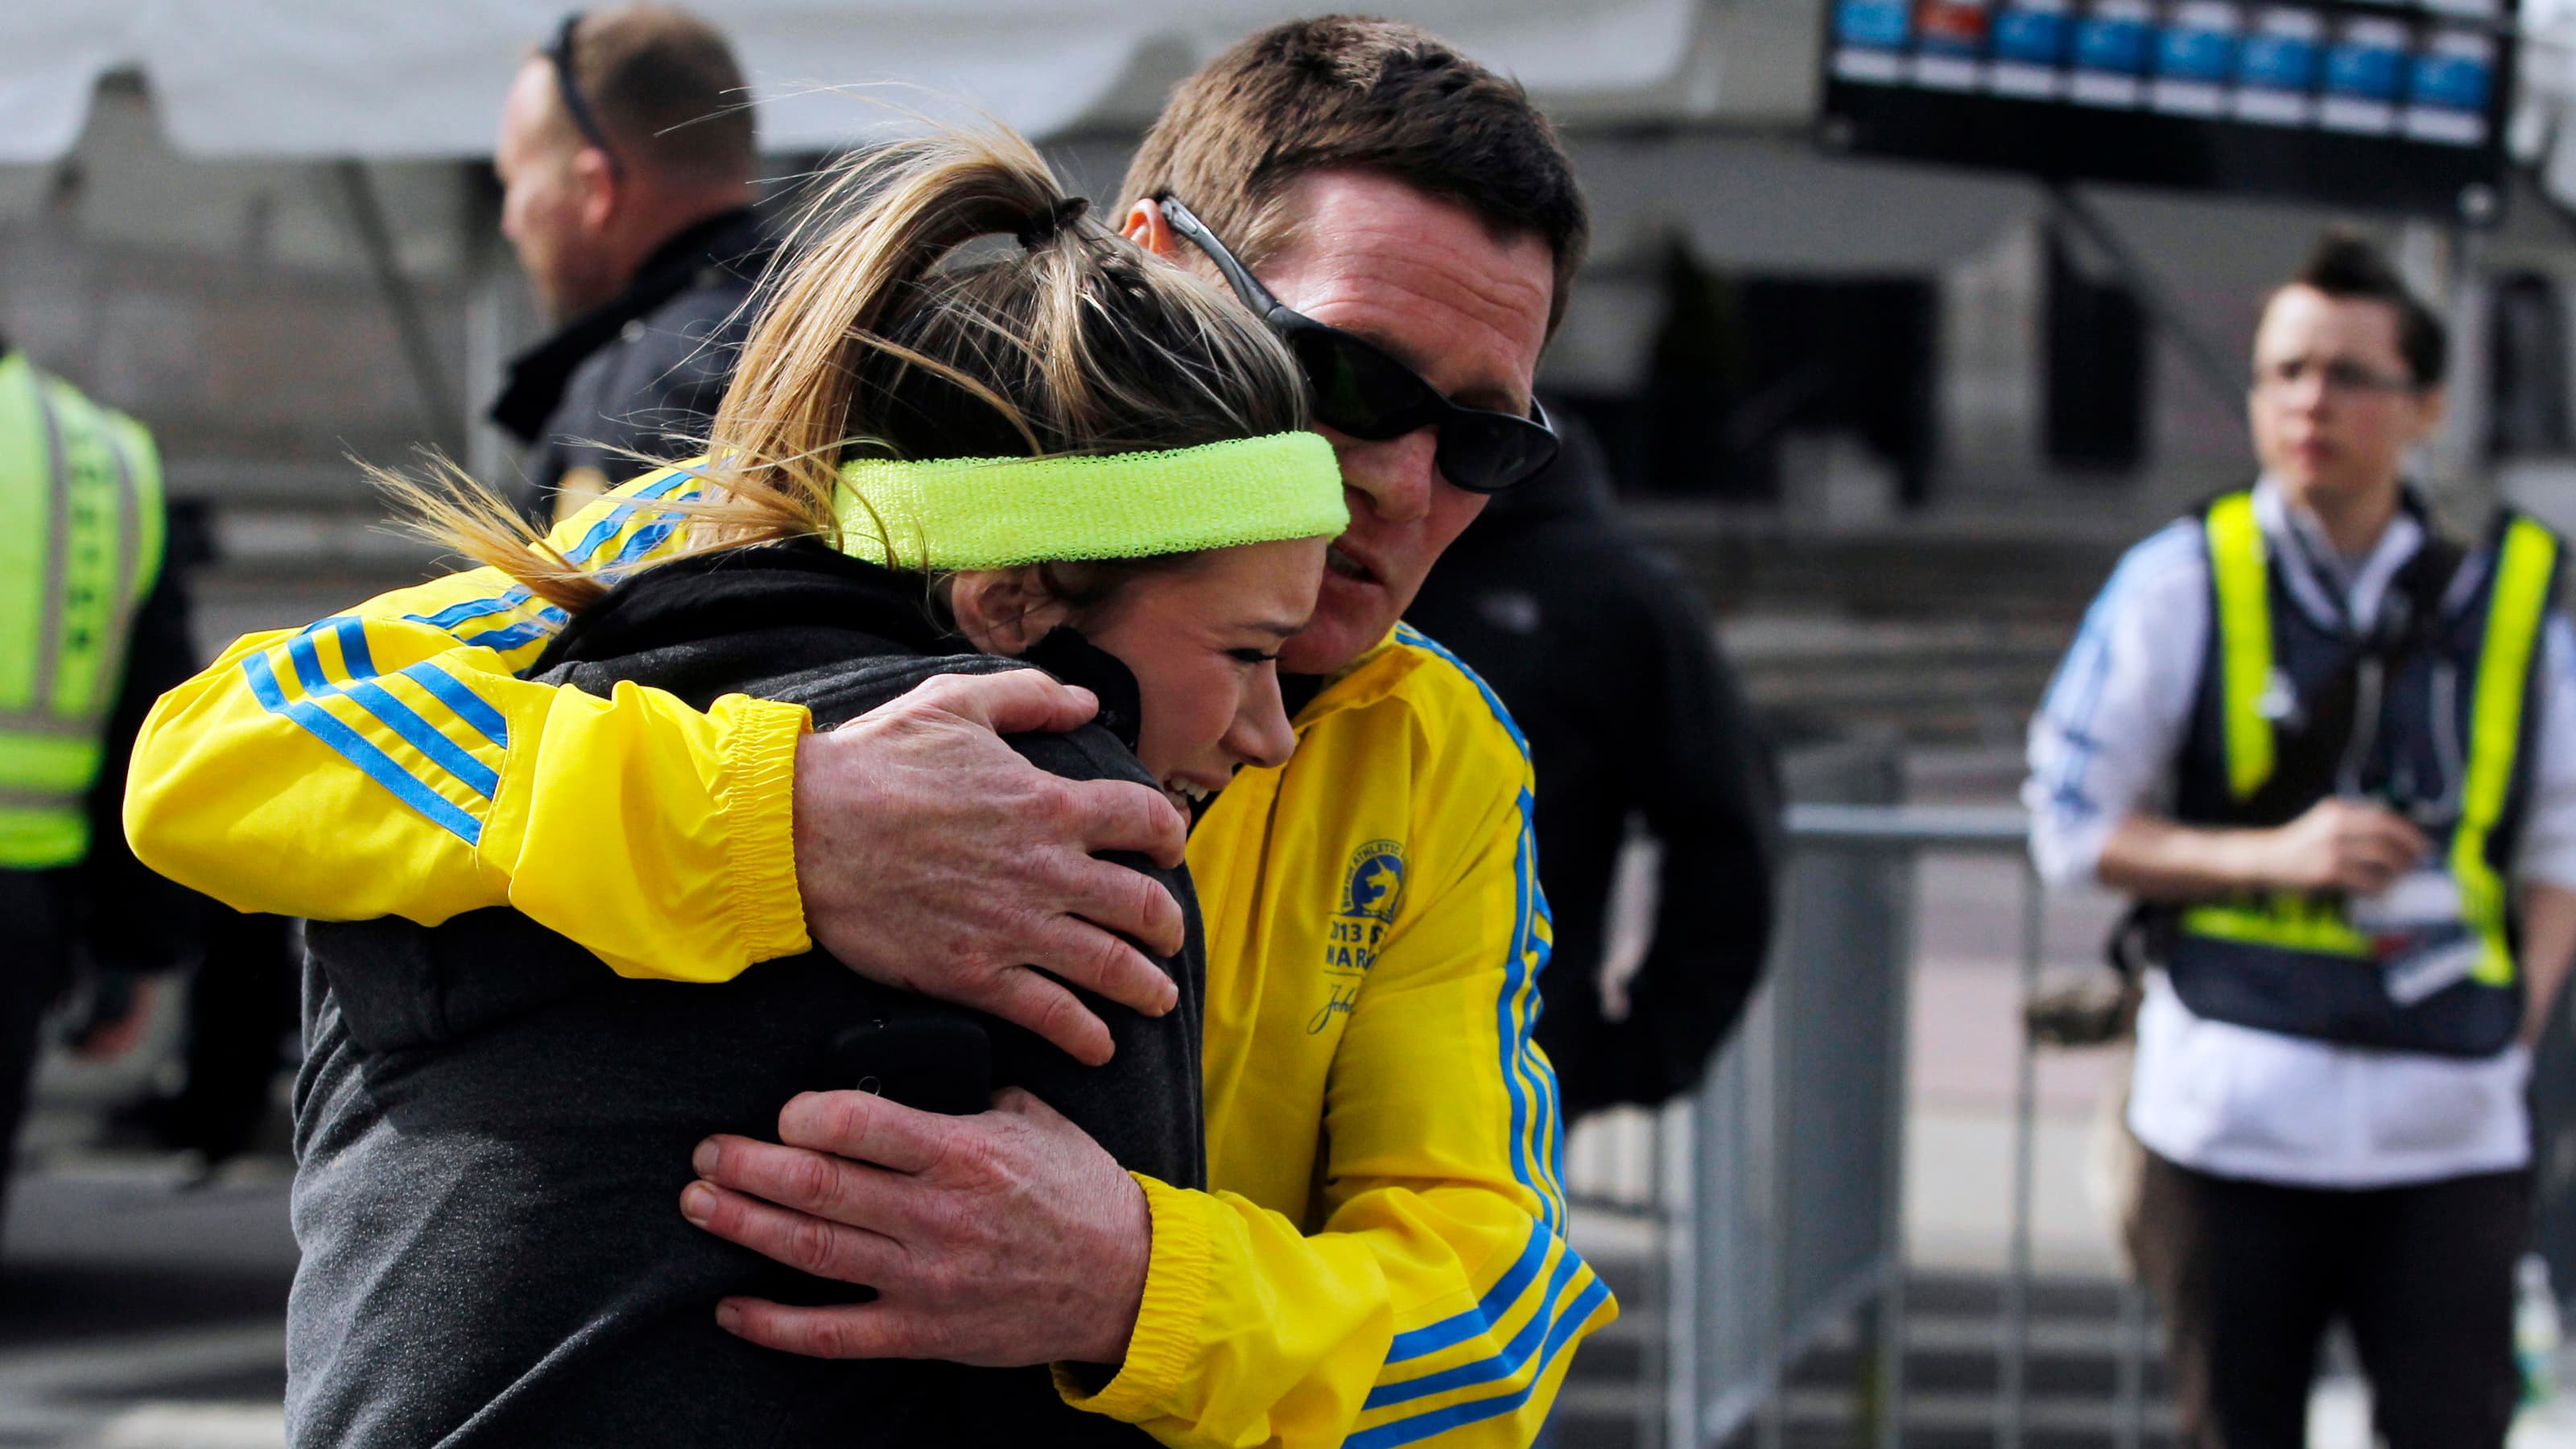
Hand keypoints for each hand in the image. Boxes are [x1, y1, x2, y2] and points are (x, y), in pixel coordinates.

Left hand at [678, 1088, 1151, 1366]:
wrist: (1124, 1280)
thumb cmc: (1077, 1190)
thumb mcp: (1033, 1117)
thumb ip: (965, 1096)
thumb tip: (906, 1075)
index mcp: (965, 1152)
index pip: (862, 1123)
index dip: (805, 1113)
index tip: (783, 1110)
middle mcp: (938, 1215)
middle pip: (820, 1186)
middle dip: (748, 1166)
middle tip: (707, 1152)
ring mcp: (926, 1279)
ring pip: (813, 1250)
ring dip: (746, 1224)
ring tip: (701, 1203)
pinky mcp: (922, 1330)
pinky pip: (834, 1333)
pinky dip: (776, 1324)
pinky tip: (732, 1307)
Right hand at [793, 670, 1188, 1065]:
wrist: (801, 833)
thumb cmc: (874, 762)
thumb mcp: (953, 702)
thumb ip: (1029, 697)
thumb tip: (1083, 702)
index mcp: (1050, 803)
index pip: (1146, 821)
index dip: (1168, 837)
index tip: (1166, 851)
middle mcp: (1048, 871)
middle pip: (1145, 906)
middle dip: (1169, 926)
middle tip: (1169, 937)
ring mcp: (1015, 928)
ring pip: (1112, 968)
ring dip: (1147, 987)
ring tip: (1158, 997)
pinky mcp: (974, 975)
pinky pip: (1052, 1015)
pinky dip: (1086, 1037)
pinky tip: (1099, 1046)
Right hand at [2258, 797, 2428, 895]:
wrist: (2265, 859)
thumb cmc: (2300, 844)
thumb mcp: (2324, 823)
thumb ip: (2353, 824)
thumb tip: (2396, 837)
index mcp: (2337, 809)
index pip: (2383, 816)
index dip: (2408, 830)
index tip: (2422, 843)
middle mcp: (2336, 825)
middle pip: (2387, 834)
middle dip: (2409, 849)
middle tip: (2418, 861)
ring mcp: (2332, 849)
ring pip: (2382, 857)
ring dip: (2399, 869)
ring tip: (2401, 876)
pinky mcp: (2328, 872)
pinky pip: (2367, 880)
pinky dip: (2380, 887)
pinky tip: (2381, 891)